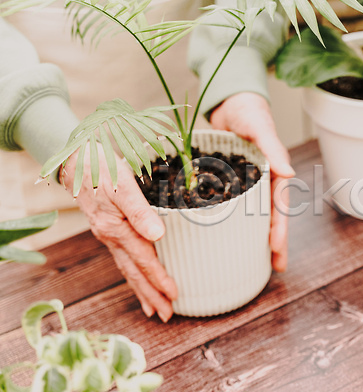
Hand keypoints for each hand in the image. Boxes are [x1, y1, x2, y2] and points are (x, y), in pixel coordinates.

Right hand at [61, 144, 176, 321]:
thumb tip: (158, 235)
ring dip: (142, 288)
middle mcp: (111, 236)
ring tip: (153, 307)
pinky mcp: (107, 228)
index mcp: (117, 229)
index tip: (174, 296)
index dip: (159, 279)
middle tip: (167, 315)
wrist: (75, 158)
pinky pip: (122, 257)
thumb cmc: (102, 168)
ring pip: (127, 268)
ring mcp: (108, 234)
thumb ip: (140, 210)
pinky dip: (132, 272)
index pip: (144, 260)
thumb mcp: (123, 185)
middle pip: (134, 272)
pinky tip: (137, 277)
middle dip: (151, 294)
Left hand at [210, 92, 294, 271]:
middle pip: (270, 217)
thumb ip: (274, 147)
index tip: (276, 250)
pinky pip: (233, 204)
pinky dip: (233, 221)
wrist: (230, 99)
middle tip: (275, 266)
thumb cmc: (249, 109)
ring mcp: (247, 182)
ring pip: (253, 215)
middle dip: (274, 242)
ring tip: (254, 261)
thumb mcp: (261, 126)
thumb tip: (289, 174)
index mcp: (273, 173)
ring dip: (255, 236)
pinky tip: (226, 235)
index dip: (279, 229)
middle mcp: (262, 181)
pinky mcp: (230, 180)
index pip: (279, 206)